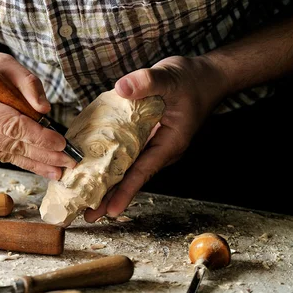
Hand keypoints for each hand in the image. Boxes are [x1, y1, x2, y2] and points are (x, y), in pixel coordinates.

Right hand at [0, 43, 76, 179]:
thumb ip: (25, 82)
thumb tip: (45, 111)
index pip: (13, 127)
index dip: (40, 138)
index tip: (62, 145)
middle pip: (12, 147)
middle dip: (44, 156)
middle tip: (69, 163)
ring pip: (4, 155)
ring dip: (33, 162)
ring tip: (57, 169)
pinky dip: (13, 155)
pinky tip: (33, 160)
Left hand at [84, 55, 229, 221]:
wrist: (206, 78)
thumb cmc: (192, 80)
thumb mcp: (171, 77)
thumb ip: (148, 81)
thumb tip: (122, 88)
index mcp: (170, 142)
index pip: (143, 171)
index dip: (126, 191)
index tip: (111, 210)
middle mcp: (161, 149)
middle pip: (132, 177)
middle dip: (110, 197)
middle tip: (88, 216)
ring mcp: (153, 145)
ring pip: (127, 169)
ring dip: (108, 184)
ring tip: (86, 201)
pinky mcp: (146, 137)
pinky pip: (126, 154)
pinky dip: (110, 164)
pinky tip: (93, 169)